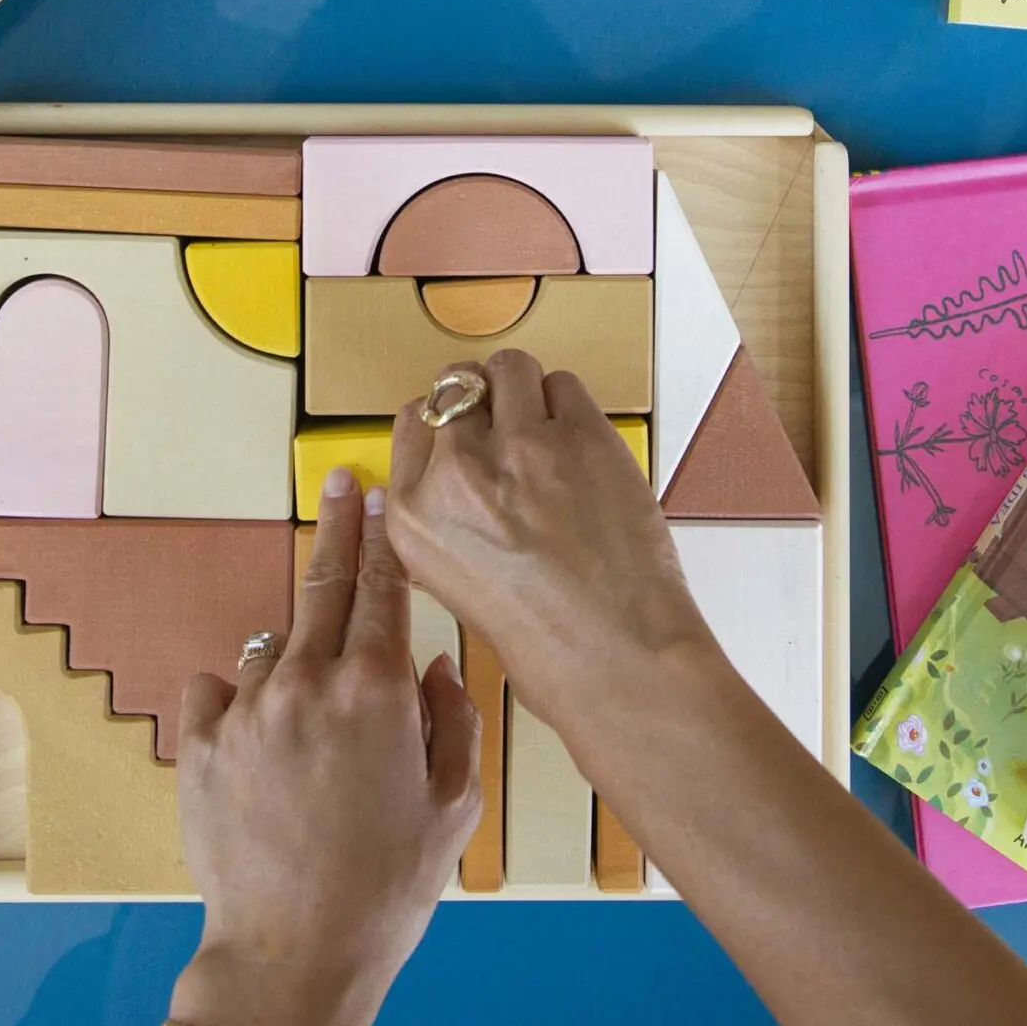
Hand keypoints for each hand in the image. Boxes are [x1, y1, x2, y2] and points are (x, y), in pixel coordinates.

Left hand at [169, 471, 480, 1025]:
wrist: (293, 952)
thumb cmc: (386, 889)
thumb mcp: (454, 806)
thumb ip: (454, 719)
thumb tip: (437, 666)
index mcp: (378, 692)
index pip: (384, 587)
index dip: (385, 536)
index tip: (381, 497)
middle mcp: (308, 683)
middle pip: (323, 581)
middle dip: (337, 527)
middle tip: (341, 487)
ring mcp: (249, 710)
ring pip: (273, 646)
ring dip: (295, 657)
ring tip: (314, 721)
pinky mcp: (203, 744)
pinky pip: (219, 692)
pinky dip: (240, 703)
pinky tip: (262, 744)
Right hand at [386, 351, 713, 723]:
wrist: (616, 656)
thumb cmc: (546, 645)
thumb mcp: (459, 588)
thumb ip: (453, 524)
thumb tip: (475, 488)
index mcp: (414, 516)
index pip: (410, 424)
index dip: (443, 420)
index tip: (463, 427)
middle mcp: (457, 473)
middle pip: (455, 388)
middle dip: (482, 400)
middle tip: (509, 423)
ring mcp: (519, 446)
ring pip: (509, 369)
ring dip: (525, 389)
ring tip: (546, 424)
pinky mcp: (579, 434)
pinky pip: (564, 385)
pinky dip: (570, 405)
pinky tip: (581, 442)